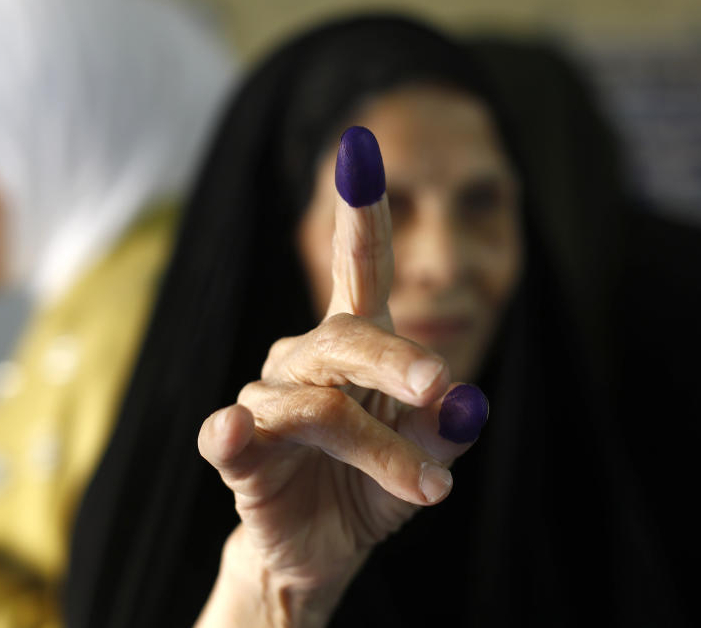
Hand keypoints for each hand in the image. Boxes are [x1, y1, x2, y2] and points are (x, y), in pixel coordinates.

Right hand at [196, 127, 487, 626]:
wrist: (322, 551)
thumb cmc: (372, 487)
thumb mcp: (424, 461)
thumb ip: (443, 431)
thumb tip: (467, 403)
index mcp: (353, 347)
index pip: (357, 267)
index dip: (360, 212)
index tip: (361, 148)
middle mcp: (304, 361)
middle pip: (344, 337)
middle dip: (395, 360)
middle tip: (439, 387)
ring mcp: (268, 403)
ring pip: (319, 407)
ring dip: (380, 452)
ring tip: (429, 491)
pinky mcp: (239, 452)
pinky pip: (233, 435)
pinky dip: (236, 435)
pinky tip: (235, 432)